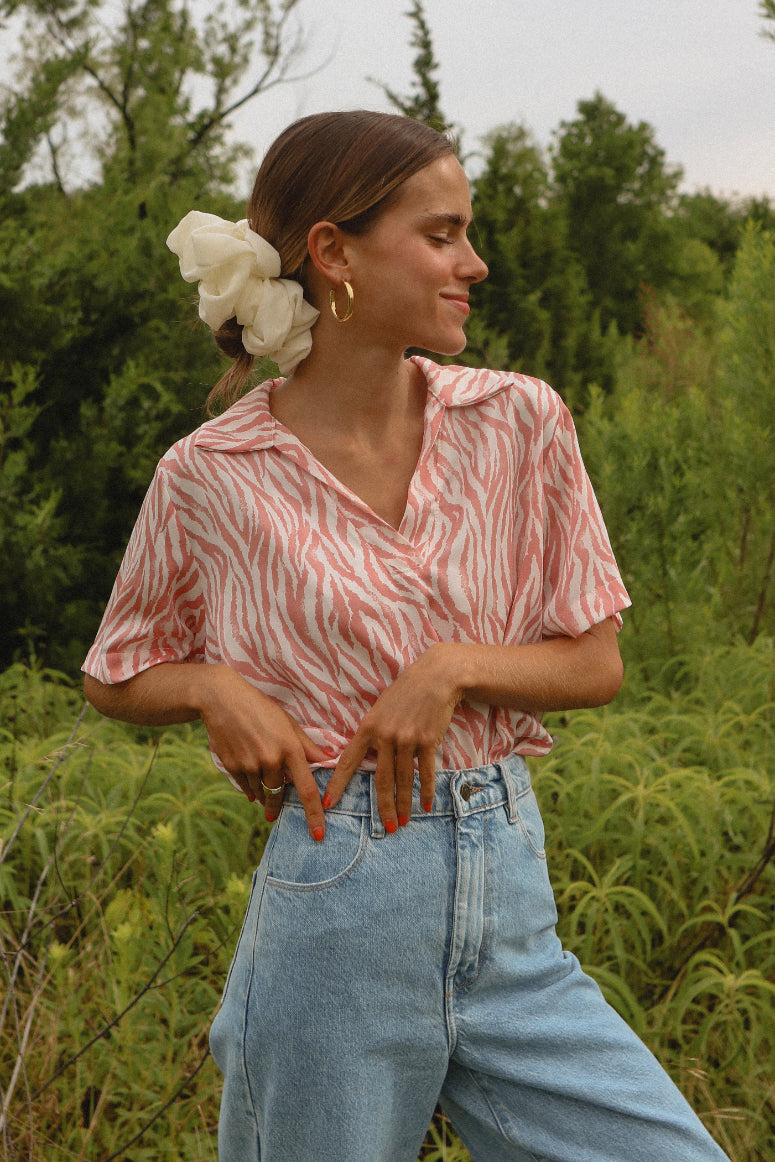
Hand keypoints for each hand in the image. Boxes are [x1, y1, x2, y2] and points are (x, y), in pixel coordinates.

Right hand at [199, 666, 327, 840]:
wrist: (222, 700)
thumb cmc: (261, 710)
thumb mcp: (288, 724)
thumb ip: (308, 747)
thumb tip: (329, 762)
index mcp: (290, 748)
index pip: (307, 789)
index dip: (314, 814)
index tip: (318, 835)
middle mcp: (270, 759)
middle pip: (280, 794)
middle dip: (278, 805)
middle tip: (275, 813)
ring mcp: (250, 764)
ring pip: (261, 792)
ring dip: (264, 794)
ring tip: (260, 782)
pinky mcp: (232, 766)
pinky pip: (246, 787)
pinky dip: (250, 788)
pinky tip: (250, 778)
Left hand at [323, 646, 461, 832]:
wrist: (436, 677)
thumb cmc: (406, 693)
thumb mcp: (381, 709)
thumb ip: (373, 734)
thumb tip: (368, 759)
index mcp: (369, 727)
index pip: (348, 760)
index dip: (337, 784)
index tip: (327, 803)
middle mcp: (386, 736)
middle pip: (381, 779)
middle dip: (382, 807)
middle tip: (384, 828)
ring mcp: (407, 739)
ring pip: (403, 780)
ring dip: (404, 804)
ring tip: (402, 822)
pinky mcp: (428, 741)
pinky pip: (426, 772)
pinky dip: (426, 791)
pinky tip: (426, 805)